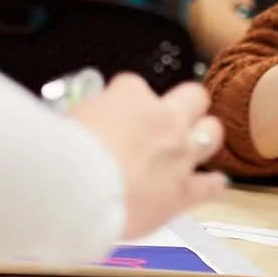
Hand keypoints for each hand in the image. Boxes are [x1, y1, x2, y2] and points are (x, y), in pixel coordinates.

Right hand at [70, 75, 226, 237]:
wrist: (77, 191)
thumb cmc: (65, 156)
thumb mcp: (67, 118)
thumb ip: (86, 116)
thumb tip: (85, 120)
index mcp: (130, 96)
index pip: (132, 85)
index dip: (125, 99)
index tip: (117, 111)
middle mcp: (162, 120)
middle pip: (193, 95)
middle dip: (185, 103)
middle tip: (173, 115)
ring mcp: (178, 154)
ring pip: (212, 132)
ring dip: (205, 136)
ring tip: (197, 142)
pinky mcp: (182, 191)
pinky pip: (211, 185)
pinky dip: (213, 184)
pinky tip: (213, 183)